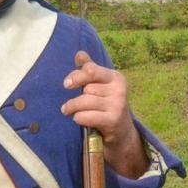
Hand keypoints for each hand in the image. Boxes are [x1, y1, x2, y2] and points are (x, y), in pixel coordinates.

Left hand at [61, 50, 144, 176]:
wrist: (121, 132)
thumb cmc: (106, 105)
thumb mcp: (100, 86)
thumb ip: (89, 69)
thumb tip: (79, 54)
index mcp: (116, 77)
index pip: (91, 71)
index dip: (76, 77)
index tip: (67, 85)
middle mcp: (120, 89)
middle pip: (86, 89)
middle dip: (75, 97)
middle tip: (71, 104)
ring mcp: (118, 105)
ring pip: (85, 102)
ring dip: (73, 108)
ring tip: (68, 111)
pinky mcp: (113, 120)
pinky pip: (86, 116)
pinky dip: (79, 118)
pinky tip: (78, 119)